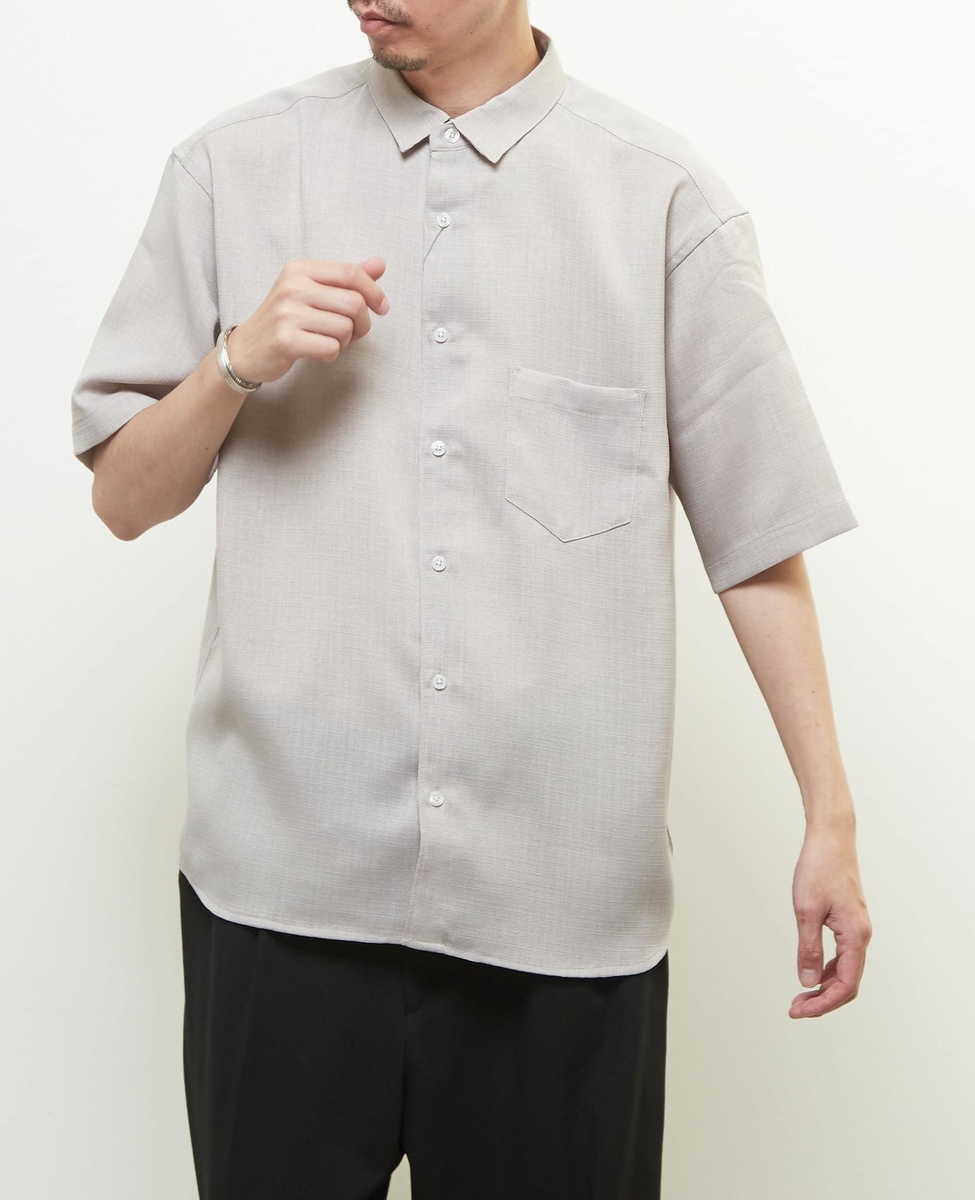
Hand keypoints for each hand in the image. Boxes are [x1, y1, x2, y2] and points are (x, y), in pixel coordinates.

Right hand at [226, 256, 390, 384]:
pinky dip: (331, 354)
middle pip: (353, 303)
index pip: (350, 273)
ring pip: (345, 328)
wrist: (246, 349)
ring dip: (345, 342)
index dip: (374, 291)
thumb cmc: (285, 319)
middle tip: (353, 333)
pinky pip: (331, 348)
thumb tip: (380, 264)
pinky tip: (318, 351)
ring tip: (328, 341)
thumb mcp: (312, 291)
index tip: (382, 308)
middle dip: (362, 323)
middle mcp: (292, 287)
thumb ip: (346, 279)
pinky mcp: (286, 340)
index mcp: (300, 269)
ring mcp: (287, 313)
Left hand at [789, 821, 871, 1017]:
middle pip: (848, 983)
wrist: (832, 839)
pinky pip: (843, 956)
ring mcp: (857, 929)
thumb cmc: (819, 869)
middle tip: (795, 1008)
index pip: (845, 985)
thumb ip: (808, 948)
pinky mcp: (850, 922)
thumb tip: (807, 982)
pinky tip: (811, 972)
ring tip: (800, 995)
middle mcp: (862, 936)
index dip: (823, 1004)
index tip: (798, 1011)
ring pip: (846, 971)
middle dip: (823, 1000)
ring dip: (824, 987)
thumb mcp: (806, 910)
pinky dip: (827, 969)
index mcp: (855, 936)